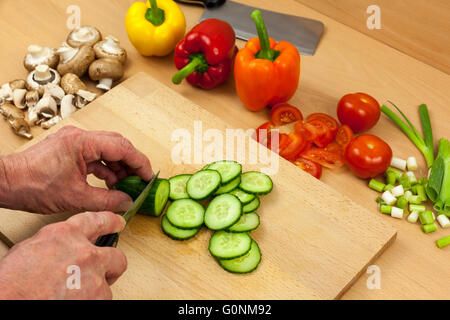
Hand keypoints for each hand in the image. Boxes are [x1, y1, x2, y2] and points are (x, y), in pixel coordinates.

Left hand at [0, 126, 152, 213]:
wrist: (5, 182)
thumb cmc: (32, 185)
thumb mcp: (75, 197)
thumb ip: (106, 200)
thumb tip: (127, 202)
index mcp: (82, 142)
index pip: (122, 147)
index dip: (139, 162)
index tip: (148, 176)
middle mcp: (80, 137)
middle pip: (118, 145)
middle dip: (131, 164)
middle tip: (140, 181)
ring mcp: (74, 142)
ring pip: (108, 150)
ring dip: (119, 167)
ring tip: (125, 187)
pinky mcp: (70, 149)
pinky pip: (96, 156)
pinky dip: (105, 169)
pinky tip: (110, 184)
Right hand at [0, 211, 126, 299]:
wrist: (11, 301)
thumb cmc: (11, 283)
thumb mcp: (29, 249)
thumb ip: (54, 243)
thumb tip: (62, 248)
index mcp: (65, 235)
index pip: (97, 220)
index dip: (110, 222)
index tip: (117, 223)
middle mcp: (85, 252)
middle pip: (116, 255)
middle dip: (112, 264)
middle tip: (105, 271)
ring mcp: (94, 275)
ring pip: (108, 282)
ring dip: (96, 289)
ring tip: (77, 295)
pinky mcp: (98, 295)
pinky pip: (103, 299)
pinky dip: (92, 301)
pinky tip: (76, 301)